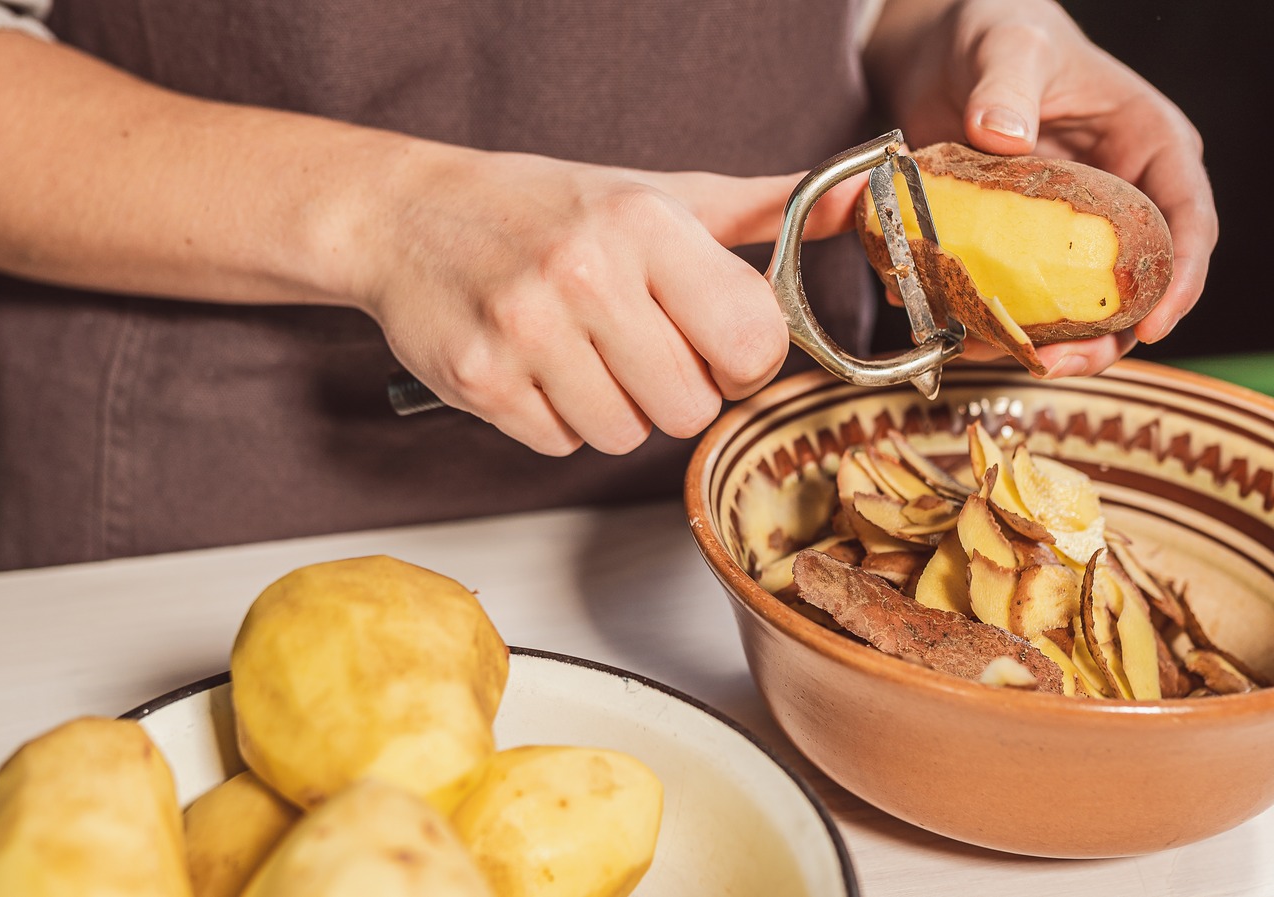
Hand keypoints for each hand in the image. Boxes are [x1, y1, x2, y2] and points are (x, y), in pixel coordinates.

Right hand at [353, 141, 860, 455]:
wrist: (409, 216)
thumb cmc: (549, 208)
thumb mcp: (662, 194)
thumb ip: (768, 213)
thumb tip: (864, 202)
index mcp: (645, 224)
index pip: (752, 343)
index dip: (741, 359)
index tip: (714, 341)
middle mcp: (585, 273)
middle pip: (691, 407)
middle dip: (674, 389)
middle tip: (637, 345)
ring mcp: (526, 331)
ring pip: (626, 437)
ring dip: (614, 409)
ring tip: (581, 351)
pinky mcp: (481, 380)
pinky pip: (561, 446)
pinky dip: (557, 421)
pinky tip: (538, 367)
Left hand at [867, 0, 1218, 377]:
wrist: (939, 53)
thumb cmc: (995, 32)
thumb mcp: (1006, 44)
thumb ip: (1007, 82)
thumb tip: (1005, 134)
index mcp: (1150, 147)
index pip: (1188, 220)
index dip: (1181, 279)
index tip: (1156, 326)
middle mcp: (1121, 201)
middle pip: (1137, 289)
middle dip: (1103, 339)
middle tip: (1056, 364)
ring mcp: (1070, 236)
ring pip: (1080, 313)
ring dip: (1043, 347)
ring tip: (997, 357)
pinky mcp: (1020, 254)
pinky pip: (1018, 304)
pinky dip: (990, 326)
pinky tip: (957, 336)